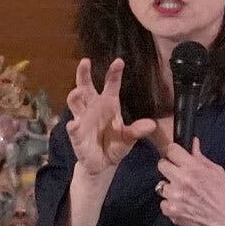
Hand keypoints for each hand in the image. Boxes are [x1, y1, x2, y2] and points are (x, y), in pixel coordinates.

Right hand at [65, 58, 156, 175]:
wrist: (103, 163)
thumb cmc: (116, 145)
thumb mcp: (129, 138)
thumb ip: (137, 131)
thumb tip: (151, 125)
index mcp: (109, 104)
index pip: (111, 84)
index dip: (114, 73)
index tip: (118, 62)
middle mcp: (93, 107)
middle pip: (86, 87)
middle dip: (84, 74)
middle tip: (85, 62)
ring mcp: (83, 119)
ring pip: (75, 103)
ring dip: (75, 96)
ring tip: (78, 92)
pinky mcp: (76, 135)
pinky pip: (73, 128)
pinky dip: (73, 126)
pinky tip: (74, 124)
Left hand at [156, 138, 224, 225]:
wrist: (224, 220)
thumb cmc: (221, 194)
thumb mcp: (216, 171)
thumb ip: (201, 157)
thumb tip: (193, 142)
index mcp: (192, 168)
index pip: (171, 150)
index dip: (173, 152)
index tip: (175, 156)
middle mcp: (180, 180)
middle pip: (161, 165)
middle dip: (168, 167)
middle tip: (177, 174)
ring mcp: (173, 196)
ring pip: (161, 185)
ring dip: (170, 188)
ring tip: (183, 193)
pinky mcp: (170, 210)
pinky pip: (162, 202)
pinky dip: (170, 203)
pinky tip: (181, 204)